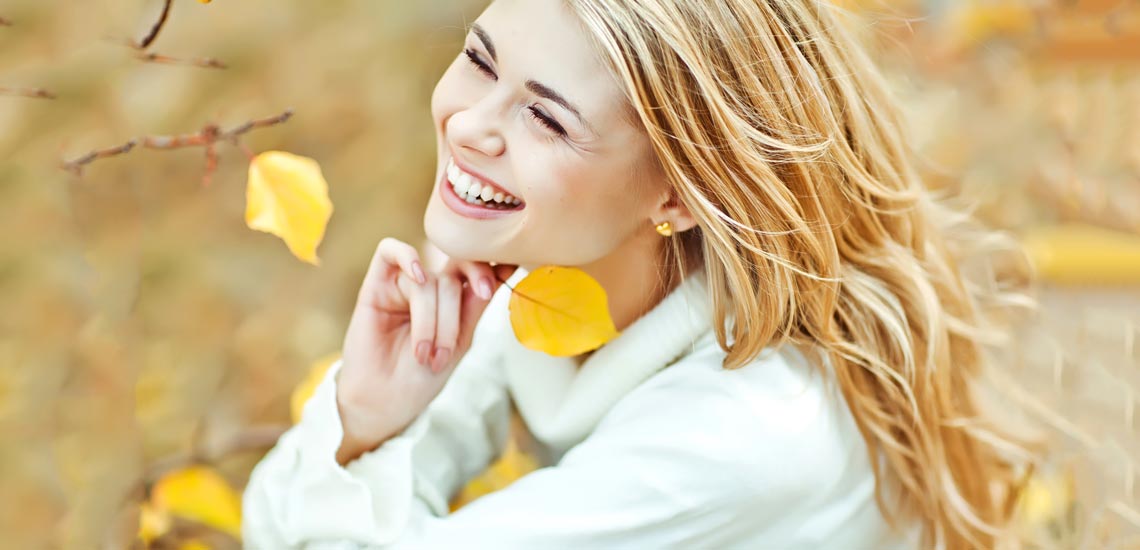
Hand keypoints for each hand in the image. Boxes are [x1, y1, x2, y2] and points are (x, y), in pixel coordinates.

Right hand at [335, 238, 516, 464]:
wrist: (383, 402)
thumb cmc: (420, 377)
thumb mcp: (459, 342)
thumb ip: (475, 305)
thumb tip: (504, 268)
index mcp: (453, 300)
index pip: (475, 270)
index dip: (491, 268)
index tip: (509, 270)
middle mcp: (429, 288)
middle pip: (452, 278)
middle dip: (453, 315)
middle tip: (450, 347)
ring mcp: (403, 284)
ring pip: (428, 281)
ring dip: (429, 320)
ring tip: (423, 354)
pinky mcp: (376, 284)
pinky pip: (389, 251)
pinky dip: (407, 258)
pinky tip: (417, 276)